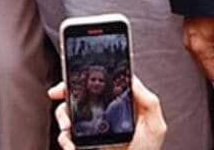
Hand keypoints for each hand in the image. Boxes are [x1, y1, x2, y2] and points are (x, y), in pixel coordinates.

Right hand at [50, 76, 167, 149]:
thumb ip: (149, 101)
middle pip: (77, 92)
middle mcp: (102, 111)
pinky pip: (66, 136)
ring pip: (66, 111)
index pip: (98, 81)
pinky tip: (71, 145)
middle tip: (58, 94)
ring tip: (67, 128)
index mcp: (118, 102)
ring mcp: (91, 126)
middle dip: (64, 90)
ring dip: (62, 116)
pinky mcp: (83, 141)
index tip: (74, 72)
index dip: (84, 73)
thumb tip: (132, 78)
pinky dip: (64, 139)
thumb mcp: (155, 127)